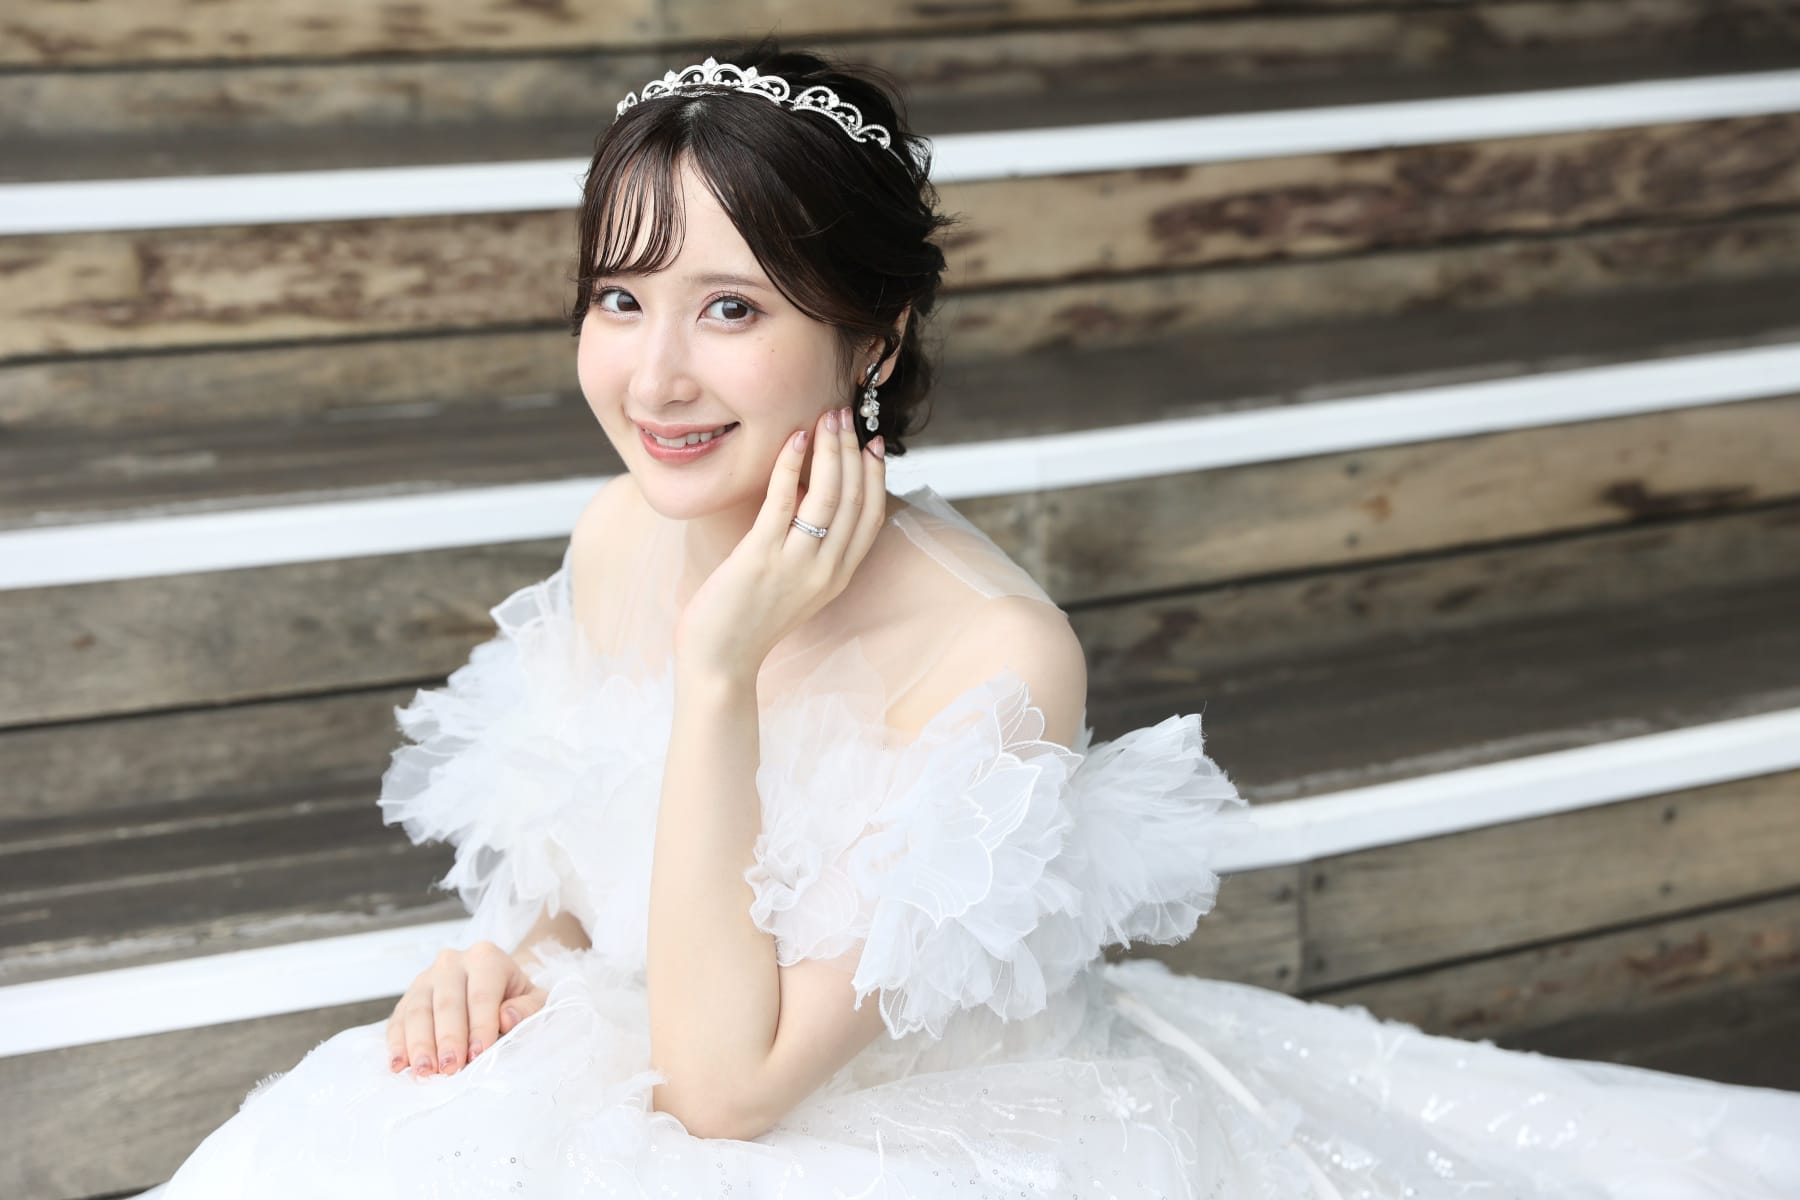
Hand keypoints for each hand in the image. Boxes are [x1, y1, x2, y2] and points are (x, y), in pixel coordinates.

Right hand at [384, 941, 547, 1077]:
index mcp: (486, 958)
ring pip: (418, 1010)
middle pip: (447, 1002)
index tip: (478, 1054)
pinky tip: (399, 1065)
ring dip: (420, 1044)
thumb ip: (527, 1008)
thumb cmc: (514, 998)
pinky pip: (398, 1019)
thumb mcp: (533, 1001)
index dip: (480, 1025)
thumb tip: (506, 1017)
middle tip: (449, 1068)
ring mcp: (426, 978)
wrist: (493, 986)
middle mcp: (452, 962)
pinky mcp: (407, 997)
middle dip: (448, 1038)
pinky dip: (397, 1043)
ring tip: (424, 1072)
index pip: (481, 994)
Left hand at [673, 404, 887, 679]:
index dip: (876, 475)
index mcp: (838, 576)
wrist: (720, 661)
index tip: (873, 442)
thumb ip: (809, 548)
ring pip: (829, 495)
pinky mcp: (763, 557)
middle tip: (845, 415)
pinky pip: (785, 500)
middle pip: (855, 499)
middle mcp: (826, 570)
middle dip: (853, 451)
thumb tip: (811, 496)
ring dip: (831, 450)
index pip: (872, 516)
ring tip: (826, 417)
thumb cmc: (747, 620)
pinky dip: (793, 464)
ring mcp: (797, 564)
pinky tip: (794, 438)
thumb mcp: (794, 584)